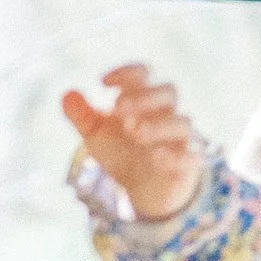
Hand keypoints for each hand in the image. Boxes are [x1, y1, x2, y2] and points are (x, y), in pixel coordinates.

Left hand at [59, 60, 205, 222]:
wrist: (142, 188)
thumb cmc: (122, 152)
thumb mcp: (96, 135)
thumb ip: (82, 116)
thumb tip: (66, 95)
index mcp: (143, 100)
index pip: (143, 74)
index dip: (127, 73)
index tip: (103, 82)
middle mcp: (165, 114)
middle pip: (168, 91)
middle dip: (144, 97)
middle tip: (119, 108)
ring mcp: (179, 138)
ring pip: (182, 122)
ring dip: (159, 125)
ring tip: (134, 131)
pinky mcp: (188, 163)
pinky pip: (193, 155)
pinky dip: (178, 155)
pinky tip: (157, 157)